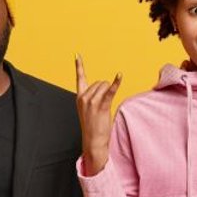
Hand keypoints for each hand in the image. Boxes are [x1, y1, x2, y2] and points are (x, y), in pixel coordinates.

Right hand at [75, 54, 121, 174]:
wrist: (93, 141)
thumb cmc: (93, 126)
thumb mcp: (88, 110)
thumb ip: (92, 97)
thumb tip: (104, 87)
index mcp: (79, 97)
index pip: (79, 78)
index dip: (79, 66)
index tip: (77, 55)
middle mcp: (83, 97)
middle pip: (99, 82)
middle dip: (104, 89)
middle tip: (103, 105)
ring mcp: (91, 102)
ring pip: (105, 86)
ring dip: (109, 93)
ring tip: (105, 108)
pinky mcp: (101, 106)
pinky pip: (110, 91)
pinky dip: (116, 83)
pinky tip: (119, 76)